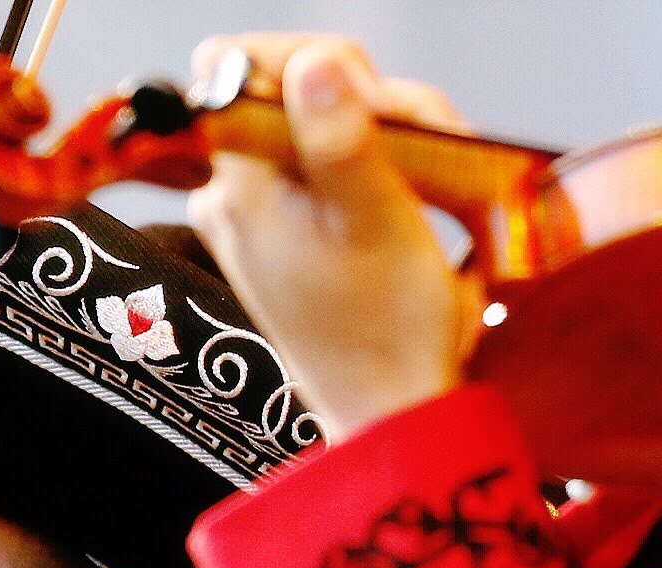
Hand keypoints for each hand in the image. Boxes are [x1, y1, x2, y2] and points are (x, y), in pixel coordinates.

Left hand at [186, 35, 475, 437]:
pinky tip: (411, 198)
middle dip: (367, 100)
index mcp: (238, 186)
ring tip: (433, 185)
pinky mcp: (281, 234)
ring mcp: (251, 216)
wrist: (387, 412)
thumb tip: (311, 65)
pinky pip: (318, 167)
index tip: (371, 101)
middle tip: (427, 145)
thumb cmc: (387, 331)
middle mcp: (228, 195)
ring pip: (312, 124)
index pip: (234, 65)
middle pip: (286, 90)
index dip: (308, 61)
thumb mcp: (376, 221)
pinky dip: (370, 166)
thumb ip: (339, 137)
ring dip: (384, 134)